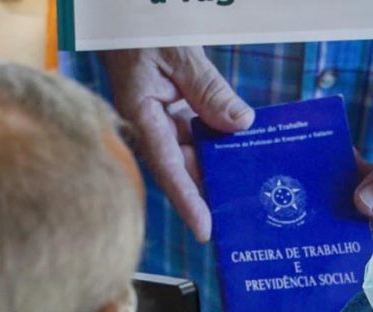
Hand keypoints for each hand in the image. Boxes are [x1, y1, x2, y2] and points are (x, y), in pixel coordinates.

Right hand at [100, 47, 254, 241]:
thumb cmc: (143, 32)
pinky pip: (194, 134)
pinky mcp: (169, 113)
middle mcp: (148, 126)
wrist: (127, 18)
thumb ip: (209, 91)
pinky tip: (239, 148)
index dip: (187, 202)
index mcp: (141, 115)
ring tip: (245, 185)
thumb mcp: (181, 55)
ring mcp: (159, 121)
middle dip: (208, 190)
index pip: (167, 168)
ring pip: (191, 153)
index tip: (204, 229)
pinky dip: (216, 141)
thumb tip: (241, 125)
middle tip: (238, 214)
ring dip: (216, 165)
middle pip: (182, 168)